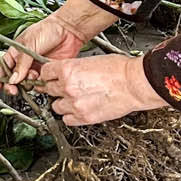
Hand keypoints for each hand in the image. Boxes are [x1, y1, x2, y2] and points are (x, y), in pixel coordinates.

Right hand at [0, 13, 86, 94]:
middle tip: (14, 89)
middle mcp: (24, 62)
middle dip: (12, 85)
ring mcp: (36, 67)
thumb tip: (13, 79)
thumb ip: (21, 63)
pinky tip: (42, 78)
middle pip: (14, 79)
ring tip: (33, 75)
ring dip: (28, 83)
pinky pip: (41, 83)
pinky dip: (40, 84)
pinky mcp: (47, 72)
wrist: (68, 30)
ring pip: (27, 82)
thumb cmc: (47, 29)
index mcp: (15, 52)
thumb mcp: (30, 44)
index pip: (3, 67)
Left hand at [33, 54, 163, 126]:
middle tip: (63, 88)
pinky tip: (78, 109)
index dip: (48, 74)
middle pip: (48, 89)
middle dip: (55, 88)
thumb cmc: (120, 70)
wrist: (135, 83)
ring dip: (62, 103)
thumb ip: (74, 68)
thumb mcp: (91, 60)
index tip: (50, 77)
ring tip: (73, 99)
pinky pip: (67, 120)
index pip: (45, 72)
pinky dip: (70, 116)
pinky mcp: (84, 117)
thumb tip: (66, 72)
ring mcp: (75, 104)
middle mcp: (68, 87)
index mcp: (68, 69)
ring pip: (56, 106)